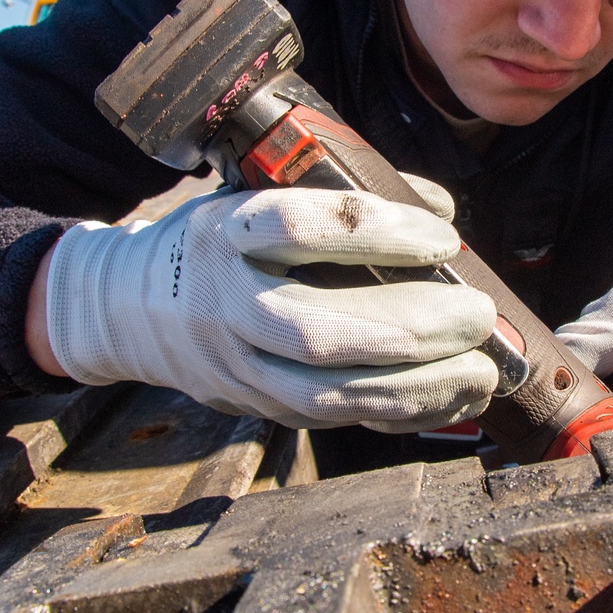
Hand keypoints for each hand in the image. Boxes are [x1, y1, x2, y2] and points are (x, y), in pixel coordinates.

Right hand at [46, 181, 497, 431]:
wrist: (131, 308)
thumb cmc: (220, 241)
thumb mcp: (256, 194)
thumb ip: (344, 195)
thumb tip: (439, 210)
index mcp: (227, 232)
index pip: (298, 230)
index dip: (378, 233)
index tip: (443, 238)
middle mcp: (225, 303)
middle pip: (318, 329)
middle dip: (411, 328)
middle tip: (477, 315)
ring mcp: (237, 367)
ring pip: (327, 392)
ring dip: (416, 388)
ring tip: (481, 371)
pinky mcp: (258, 407)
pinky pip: (336, 419)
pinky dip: (402, 415)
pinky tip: (454, 400)